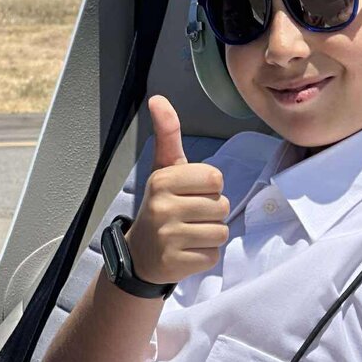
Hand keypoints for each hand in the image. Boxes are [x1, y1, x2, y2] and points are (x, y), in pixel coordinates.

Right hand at [125, 95, 229, 284]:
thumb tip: (158, 99)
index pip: (215, 177)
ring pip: (220, 232)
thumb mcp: (164, 169)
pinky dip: (204, 255)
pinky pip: (213, 256)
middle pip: (222, 206)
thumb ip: (167, 133)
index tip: (190, 193)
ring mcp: (168, 236)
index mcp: (163, 179)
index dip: (210, 187)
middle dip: (212, 213)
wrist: (140, 253)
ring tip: (189, 233)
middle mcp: (163, 207)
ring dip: (210, 235)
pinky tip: (186, 251)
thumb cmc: (162, 206)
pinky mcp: (175, 262)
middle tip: (189, 216)